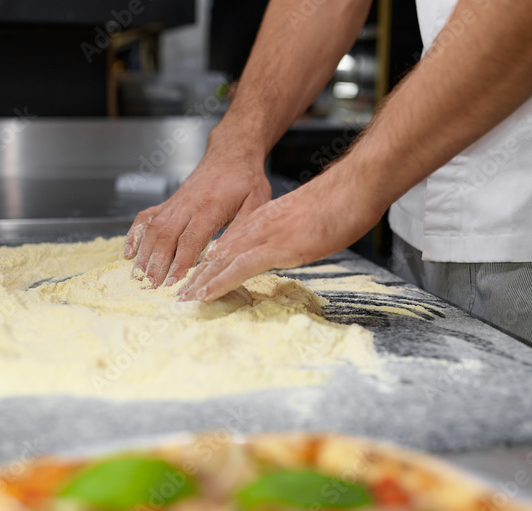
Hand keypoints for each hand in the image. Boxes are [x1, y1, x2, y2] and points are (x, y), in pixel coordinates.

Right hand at [123, 143, 271, 286]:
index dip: (179, 263)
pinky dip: (134, 235)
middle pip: (166, 238)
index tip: (173, 284)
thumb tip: (229, 257)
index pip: (190, 240)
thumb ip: (242, 230)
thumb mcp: (256, 204)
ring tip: (138, 277)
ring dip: (144, 254)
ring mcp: (175, 203)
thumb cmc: (246, 179)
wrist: (232, 152)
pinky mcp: (169, 202)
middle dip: (156, 265)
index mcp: (210, 207)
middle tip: (150, 288)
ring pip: (153, 230)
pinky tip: (129, 253)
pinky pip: (146, 218)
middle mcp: (187, 205)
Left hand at [176, 167, 382, 301]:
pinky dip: (219, 282)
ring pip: (221, 261)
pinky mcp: (276, 247)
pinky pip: (239, 267)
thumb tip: (286, 251)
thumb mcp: (305, 223)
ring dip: (200, 282)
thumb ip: (289, 237)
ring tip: (183, 300)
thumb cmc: (338, 206)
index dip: (209, 264)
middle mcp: (257, 227)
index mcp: (264, 221)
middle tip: (178, 295)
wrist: (352, 190)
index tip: (195, 280)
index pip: (228, 245)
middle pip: (218, 255)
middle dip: (197, 276)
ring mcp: (264, 236)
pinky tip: (205, 294)